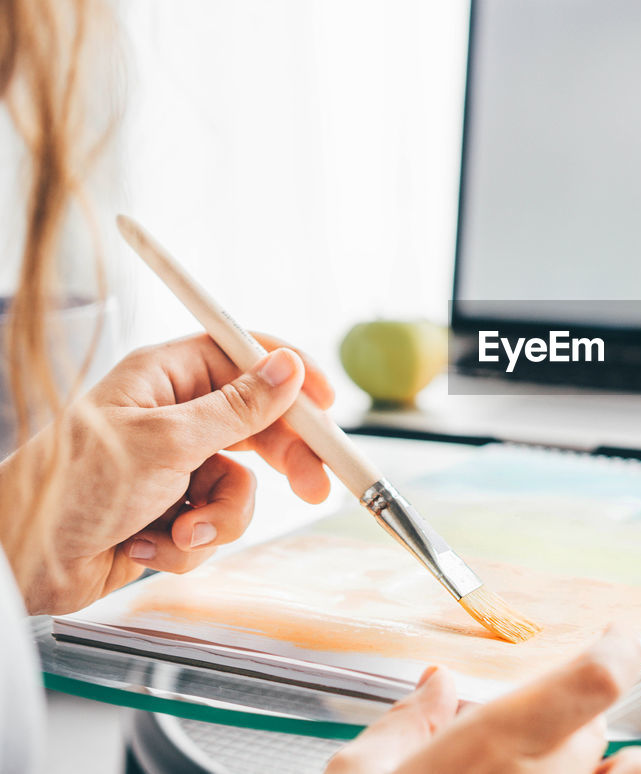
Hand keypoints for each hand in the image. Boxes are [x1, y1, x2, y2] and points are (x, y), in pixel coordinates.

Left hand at [2, 333, 333, 614]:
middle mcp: (173, 415)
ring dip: (217, 517)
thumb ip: (238, 408)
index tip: (328, 402)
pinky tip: (148, 544)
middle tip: (313, 487)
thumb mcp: (165, 442)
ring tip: (180, 529)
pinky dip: (189, 543)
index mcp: (166, 377)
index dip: (291, 376)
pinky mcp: (171, 511)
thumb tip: (288, 368)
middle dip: (281, 463)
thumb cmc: (72, 489)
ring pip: (240, 486)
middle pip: (258, 425)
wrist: (24, 564)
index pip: (245, 357)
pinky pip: (214, 523)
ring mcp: (173, 465)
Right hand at [327, 626, 640, 773]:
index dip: (616, 650)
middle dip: (567, 723)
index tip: (614, 641)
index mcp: (492, 746)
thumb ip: (404, 727)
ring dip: (613, 766)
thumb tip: (435, 687)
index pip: (595, 680)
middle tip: (521, 747)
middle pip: (595, 722)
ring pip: (635, 768)